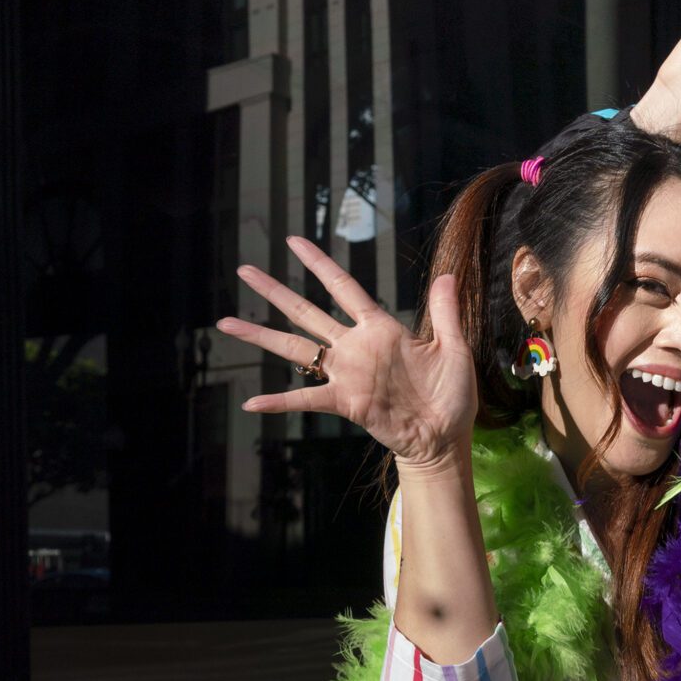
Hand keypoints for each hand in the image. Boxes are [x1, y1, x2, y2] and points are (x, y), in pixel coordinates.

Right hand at [222, 237, 476, 473]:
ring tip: (226, 322)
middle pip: (306, 311)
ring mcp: (346, 374)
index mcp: (380, 329)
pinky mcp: (345, 402)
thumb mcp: (454, 348)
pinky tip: (252, 403)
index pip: (344, 288)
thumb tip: (448, 274)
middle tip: (244, 269)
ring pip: (294, 348)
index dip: (320, 265)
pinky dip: (279, 401)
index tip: (294, 242)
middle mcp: (355, 347)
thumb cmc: (452, 396)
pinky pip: (305, 399)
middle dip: (275, 290)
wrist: (445, 438)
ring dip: (260, 335)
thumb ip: (445, 313)